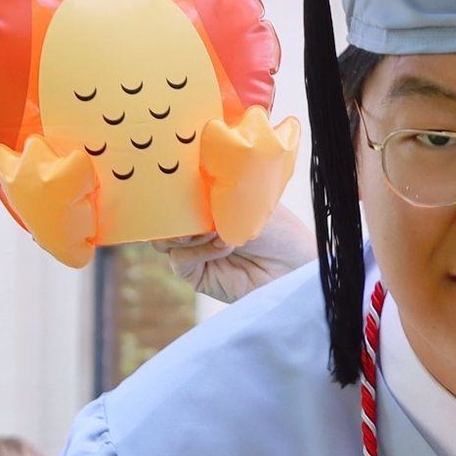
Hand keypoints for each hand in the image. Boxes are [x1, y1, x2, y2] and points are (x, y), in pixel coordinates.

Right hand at [157, 201, 314, 301]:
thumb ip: (210, 199)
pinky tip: (222, 247)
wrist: (295, 267)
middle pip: (160, 218)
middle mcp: (196, 227)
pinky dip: (197, 251)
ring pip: (163, 240)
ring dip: (184, 231)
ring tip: (211, 229)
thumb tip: (179, 192)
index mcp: (205, 204)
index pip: (172, 194)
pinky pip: (179, 260)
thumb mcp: (243, 206)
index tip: (170, 180)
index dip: (166, 188)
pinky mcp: (197, 275)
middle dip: (168, 211)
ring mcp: (194, 251)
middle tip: (184, 206)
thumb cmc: (278, 231)